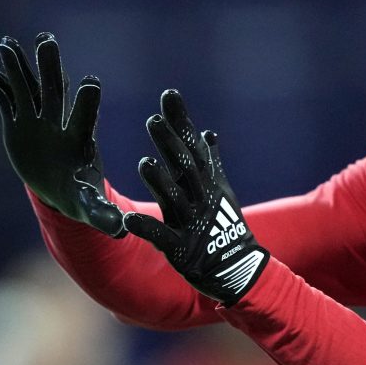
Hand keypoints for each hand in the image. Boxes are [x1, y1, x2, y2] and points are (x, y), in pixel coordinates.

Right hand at [0, 33, 125, 237]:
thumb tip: (120, 228)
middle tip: (47, 42)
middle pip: (55, 92)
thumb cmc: (80, 197)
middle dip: (50, 68)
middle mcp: (58, 124)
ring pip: (28, 88)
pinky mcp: (17, 122)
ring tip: (7, 44)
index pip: (85, 117)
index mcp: (79, 140)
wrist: (62, 188)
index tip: (90, 82)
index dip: (87, 102)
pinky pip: (5, 99)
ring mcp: (37, 120)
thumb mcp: (90, 208)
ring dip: (17, 67)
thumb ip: (102, 214)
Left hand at [123, 90, 268, 304]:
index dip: (181, 122)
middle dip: (171, 145)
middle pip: (185, 168)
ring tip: (144, 162)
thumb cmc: (224, 227)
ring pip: (174, 199)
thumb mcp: (220, 192)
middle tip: (153, 121)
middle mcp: (200, 199)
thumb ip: (210, 162)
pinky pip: (161, 238)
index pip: (193, 147)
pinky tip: (128, 220)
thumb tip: (208, 133)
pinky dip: (146, 229)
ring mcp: (191, 223)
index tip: (169, 95)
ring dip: (160, 181)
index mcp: (206, 184)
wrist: (237, 268)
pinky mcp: (180, 249)